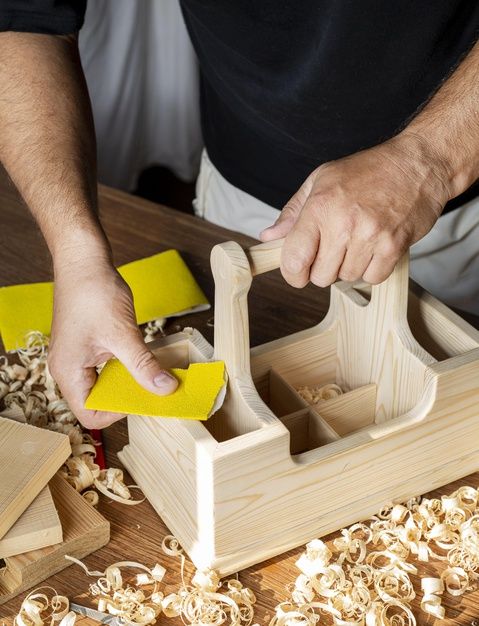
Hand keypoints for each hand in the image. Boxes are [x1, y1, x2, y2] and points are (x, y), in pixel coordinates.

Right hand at [48, 256, 177, 428]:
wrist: (83, 260)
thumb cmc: (93, 293)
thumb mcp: (123, 334)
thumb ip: (143, 365)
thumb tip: (165, 388)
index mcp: (68, 372)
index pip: (90, 414)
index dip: (118, 413)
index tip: (143, 398)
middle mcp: (68, 369)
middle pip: (97, 401)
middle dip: (126, 396)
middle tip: (152, 388)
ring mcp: (76, 356)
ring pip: (104, 383)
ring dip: (128, 380)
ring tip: (150, 372)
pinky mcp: (86, 345)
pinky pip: (105, 367)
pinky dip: (125, 366)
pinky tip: (142, 357)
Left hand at [260, 134, 450, 286]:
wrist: (417, 164)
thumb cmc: (368, 170)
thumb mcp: (320, 180)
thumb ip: (292, 212)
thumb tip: (269, 236)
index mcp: (320, 206)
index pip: (294, 258)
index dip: (292, 273)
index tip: (297, 272)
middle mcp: (343, 223)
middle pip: (320, 276)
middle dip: (323, 268)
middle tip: (334, 248)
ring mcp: (370, 236)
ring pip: (346, 278)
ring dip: (349, 266)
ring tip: (358, 241)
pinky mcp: (393, 247)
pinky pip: (372, 278)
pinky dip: (372, 269)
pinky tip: (374, 247)